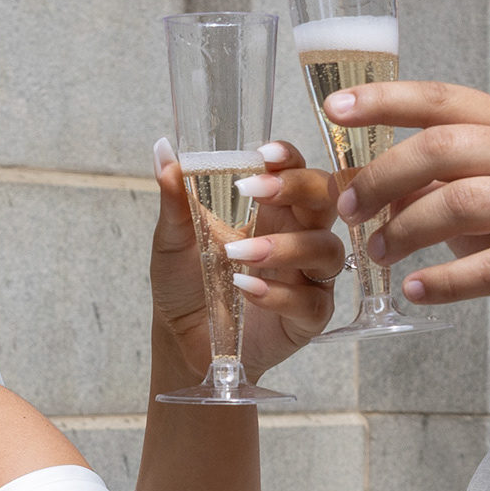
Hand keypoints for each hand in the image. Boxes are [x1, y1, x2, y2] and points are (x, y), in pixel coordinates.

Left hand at [150, 139, 343, 384]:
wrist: (181, 339)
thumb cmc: (185, 283)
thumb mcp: (173, 239)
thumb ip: (175, 197)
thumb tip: (163, 151)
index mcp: (271, 209)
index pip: (296, 170)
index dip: (289, 159)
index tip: (263, 155)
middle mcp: (298, 235)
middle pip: (326, 199)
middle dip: (299, 188)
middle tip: (255, 191)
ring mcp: (307, 276)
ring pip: (325, 249)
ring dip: (283, 247)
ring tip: (237, 255)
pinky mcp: (309, 316)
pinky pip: (311, 301)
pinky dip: (279, 294)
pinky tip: (246, 290)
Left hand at [323, 81, 489, 358]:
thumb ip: (438, 179)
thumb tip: (363, 179)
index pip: (441, 100)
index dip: (385, 101)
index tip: (336, 111)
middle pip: (443, 147)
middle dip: (383, 177)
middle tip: (349, 208)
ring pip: (460, 203)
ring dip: (406, 229)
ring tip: (378, 252)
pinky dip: (444, 281)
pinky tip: (416, 289)